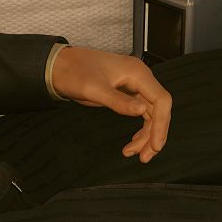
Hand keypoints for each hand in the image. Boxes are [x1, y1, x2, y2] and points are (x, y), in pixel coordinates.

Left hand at [49, 46, 171, 162]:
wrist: (60, 65)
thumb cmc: (74, 71)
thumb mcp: (94, 89)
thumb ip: (118, 100)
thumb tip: (141, 110)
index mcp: (137, 73)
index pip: (161, 100)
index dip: (162, 124)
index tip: (155, 145)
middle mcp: (139, 78)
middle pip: (158, 110)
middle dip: (153, 134)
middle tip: (144, 156)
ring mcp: (134, 85)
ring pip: (151, 113)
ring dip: (146, 135)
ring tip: (133, 152)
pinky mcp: (126, 92)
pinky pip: (141, 112)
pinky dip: (140, 128)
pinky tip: (133, 141)